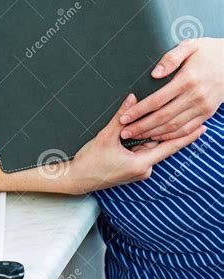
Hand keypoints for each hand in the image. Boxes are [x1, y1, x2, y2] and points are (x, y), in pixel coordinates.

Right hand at [68, 93, 206, 194]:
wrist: (77, 179)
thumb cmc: (90, 161)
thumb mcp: (105, 136)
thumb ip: (121, 118)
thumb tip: (133, 99)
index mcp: (140, 165)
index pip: (169, 148)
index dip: (186, 137)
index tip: (201, 129)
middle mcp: (143, 170)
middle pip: (161, 146)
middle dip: (172, 132)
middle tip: (191, 119)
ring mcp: (138, 170)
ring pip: (151, 148)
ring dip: (155, 135)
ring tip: (164, 121)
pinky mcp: (132, 169)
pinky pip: (143, 152)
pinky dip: (145, 141)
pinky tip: (145, 130)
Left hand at [118, 37, 222, 141]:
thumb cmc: (208, 51)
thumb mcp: (189, 46)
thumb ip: (170, 58)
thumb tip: (155, 74)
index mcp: (187, 79)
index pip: (157, 100)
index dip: (139, 111)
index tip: (124, 117)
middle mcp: (195, 96)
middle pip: (163, 117)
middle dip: (142, 126)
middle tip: (125, 132)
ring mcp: (202, 107)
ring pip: (174, 126)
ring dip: (154, 134)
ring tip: (137, 137)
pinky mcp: (207, 113)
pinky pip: (187, 129)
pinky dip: (172, 135)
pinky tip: (158, 136)